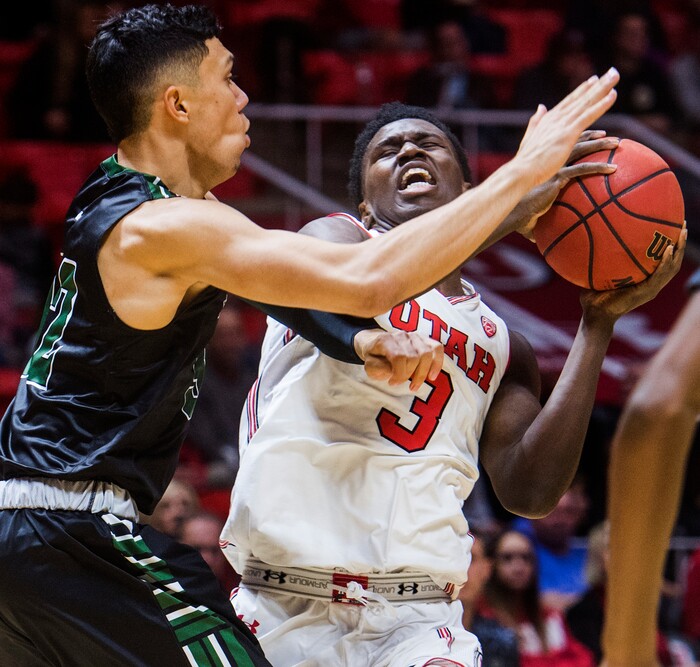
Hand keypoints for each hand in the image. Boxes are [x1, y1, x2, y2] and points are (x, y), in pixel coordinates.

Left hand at [354, 329, 443, 390]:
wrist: (375, 343)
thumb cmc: (374, 357)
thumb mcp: (369, 365)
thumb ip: (377, 368)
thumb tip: (392, 371)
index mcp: (385, 340)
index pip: (399, 357)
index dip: (399, 374)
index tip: (392, 383)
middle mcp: (401, 335)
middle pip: (414, 357)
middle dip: (409, 375)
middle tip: (402, 384)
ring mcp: (414, 336)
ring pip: (427, 353)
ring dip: (422, 373)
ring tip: (414, 385)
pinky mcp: (424, 340)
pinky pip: (437, 348)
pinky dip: (437, 363)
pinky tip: (432, 376)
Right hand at [514, 130, 619, 240]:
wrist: (511, 212)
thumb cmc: (517, 217)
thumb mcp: (527, 216)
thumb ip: (536, 221)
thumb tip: (537, 241)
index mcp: (540, 164)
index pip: (560, 145)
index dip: (575, 138)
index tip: (592, 136)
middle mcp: (547, 161)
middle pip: (572, 141)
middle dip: (591, 136)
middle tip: (608, 136)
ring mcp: (552, 166)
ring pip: (580, 149)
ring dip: (600, 144)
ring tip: (617, 144)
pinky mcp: (556, 175)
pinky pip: (582, 169)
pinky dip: (599, 168)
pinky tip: (614, 170)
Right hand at [515, 68, 618, 188]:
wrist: (519, 173)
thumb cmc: (524, 163)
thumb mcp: (529, 138)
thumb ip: (536, 122)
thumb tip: (541, 107)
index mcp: (548, 121)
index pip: (568, 102)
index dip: (582, 90)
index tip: (594, 80)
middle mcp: (556, 119)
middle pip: (581, 99)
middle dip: (598, 84)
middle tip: (613, 71)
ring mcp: (562, 126)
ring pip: (586, 104)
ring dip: (602, 89)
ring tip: (616, 77)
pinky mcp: (567, 136)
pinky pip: (588, 117)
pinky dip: (600, 106)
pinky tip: (612, 97)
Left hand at [580, 223, 686, 323]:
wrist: (595, 314)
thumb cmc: (594, 297)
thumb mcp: (601, 275)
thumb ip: (602, 261)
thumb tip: (591, 241)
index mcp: (645, 282)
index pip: (664, 263)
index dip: (671, 247)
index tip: (673, 229)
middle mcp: (652, 285)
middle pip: (674, 262)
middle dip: (680, 244)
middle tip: (683, 225)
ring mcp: (651, 289)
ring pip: (672, 267)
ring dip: (679, 249)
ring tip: (682, 232)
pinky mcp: (646, 292)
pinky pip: (660, 275)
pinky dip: (666, 261)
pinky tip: (668, 248)